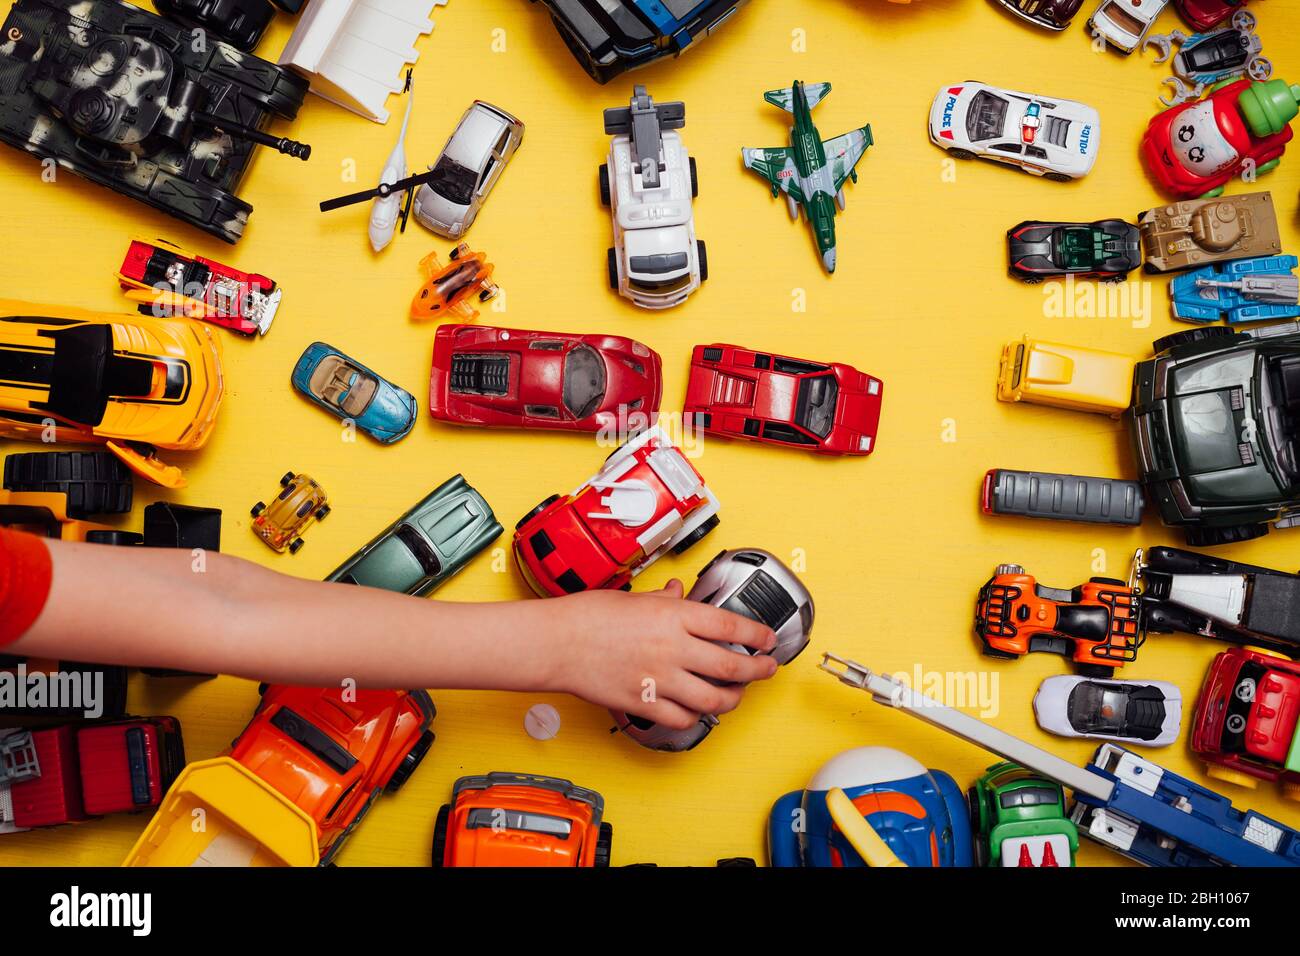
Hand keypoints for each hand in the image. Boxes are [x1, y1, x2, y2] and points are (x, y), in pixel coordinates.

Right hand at [544, 580, 778, 729]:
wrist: (558, 642)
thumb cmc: (589, 616)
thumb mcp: (635, 597)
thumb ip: (664, 599)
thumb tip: (678, 592)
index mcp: (674, 616)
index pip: (731, 626)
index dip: (758, 635)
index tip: (768, 639)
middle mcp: (673, 649)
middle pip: (732, 666)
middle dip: (758, 670)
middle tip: (767, 669)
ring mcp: (661, 679)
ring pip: (713, 698)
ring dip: (733, 699)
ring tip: (738, 695)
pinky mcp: (645, 703)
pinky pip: (682, 718)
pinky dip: (695, 716)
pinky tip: (698, 709)